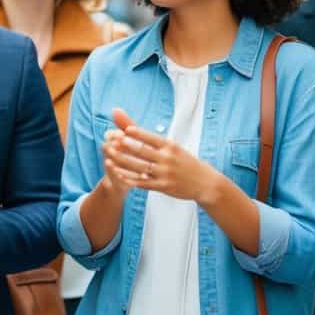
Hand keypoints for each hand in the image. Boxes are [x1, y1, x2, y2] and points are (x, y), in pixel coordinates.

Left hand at [101, 107, 221, 203]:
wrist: (205, 182)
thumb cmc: (186, 162)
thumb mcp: (174, 147)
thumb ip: (153, 139)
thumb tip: (135, 128)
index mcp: (171, 146)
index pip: (152, 138)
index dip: (138, 134)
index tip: (126, 130)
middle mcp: (167, 159)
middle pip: (143, 152)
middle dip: (126, 146)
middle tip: (112, 141)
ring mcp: (164, 173)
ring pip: (139, 167)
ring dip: (123, 163)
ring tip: (109, 158)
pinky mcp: (163, 186)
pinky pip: (143, 182)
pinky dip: (129, 178)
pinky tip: (118, 174)